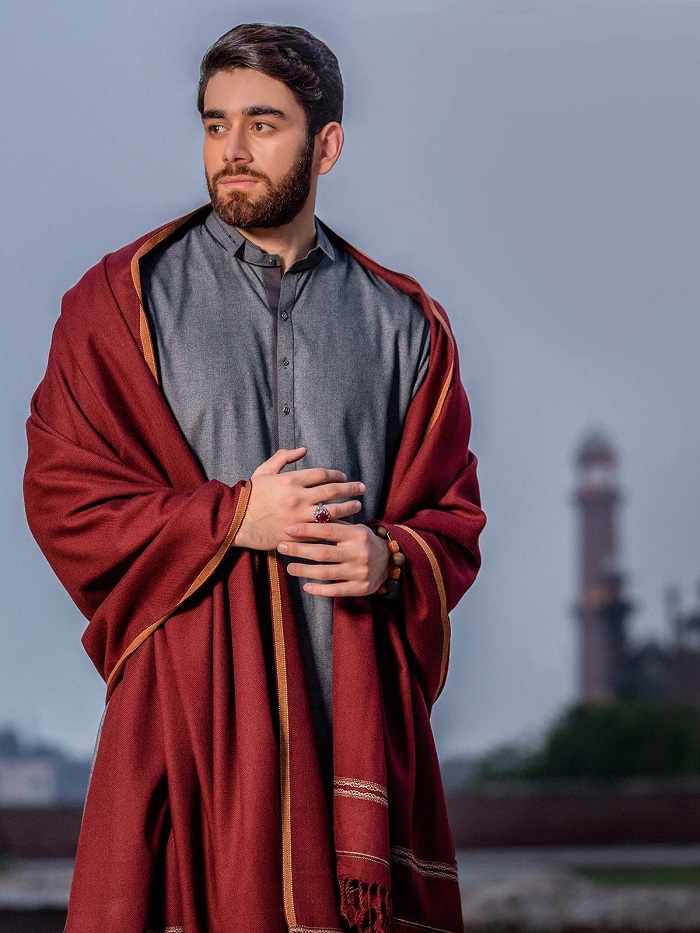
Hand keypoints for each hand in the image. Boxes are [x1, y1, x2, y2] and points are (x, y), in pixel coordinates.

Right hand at [233, 447, 364, 550]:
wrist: (236, 521)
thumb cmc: (249, 495)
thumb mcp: (264, 471)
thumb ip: (283, 458)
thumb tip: (303, 449)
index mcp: (290, 480)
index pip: (321, 474)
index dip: (336, 475)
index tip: (344, 477)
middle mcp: (298, 498)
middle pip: (332, 491)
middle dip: (350, 489)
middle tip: (362, 488)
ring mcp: (299, 517)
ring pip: (331, 512)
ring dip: (348, 508)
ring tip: (358, 505)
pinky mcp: (297, 534)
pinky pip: (321, 531)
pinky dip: (334, 528)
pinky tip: (344, 526)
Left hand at [277, 520, 390, 596]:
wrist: (389, 561)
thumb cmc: (364, 541)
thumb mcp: (354, 528)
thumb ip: (334, 523)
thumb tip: (307, 511)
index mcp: (357, 535)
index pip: (327, 530)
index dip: (306, 529)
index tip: (288, 529)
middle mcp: (359, 553)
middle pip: (323, 552)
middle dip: (299, 550)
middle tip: (281, 546)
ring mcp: (360, 572)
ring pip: (326, 573)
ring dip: (304, 570)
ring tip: (289, 567)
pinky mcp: (361, 588)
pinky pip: (336, 590)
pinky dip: (319, 589)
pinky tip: (305, 586)